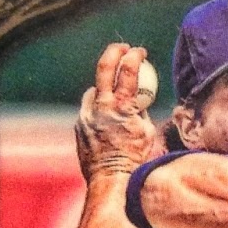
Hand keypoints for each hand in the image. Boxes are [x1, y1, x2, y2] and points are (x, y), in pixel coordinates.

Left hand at [75, 42, 158, 181]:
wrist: (111, 179)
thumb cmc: (135, 159)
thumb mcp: (147, 132)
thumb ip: (141, 111)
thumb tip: (139, 99)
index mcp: (124, 107)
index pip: (128, 70)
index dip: (134, 55)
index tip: (139, 52)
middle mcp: (103, 106)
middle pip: (104, 66)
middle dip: (114, 52)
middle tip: (122, 48)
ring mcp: (88, 114)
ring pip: (95, 89)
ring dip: (104, 88)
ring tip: (114, 96)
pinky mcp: (80, 124)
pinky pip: (88, 108)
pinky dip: (97, 108)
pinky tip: (105, 118)